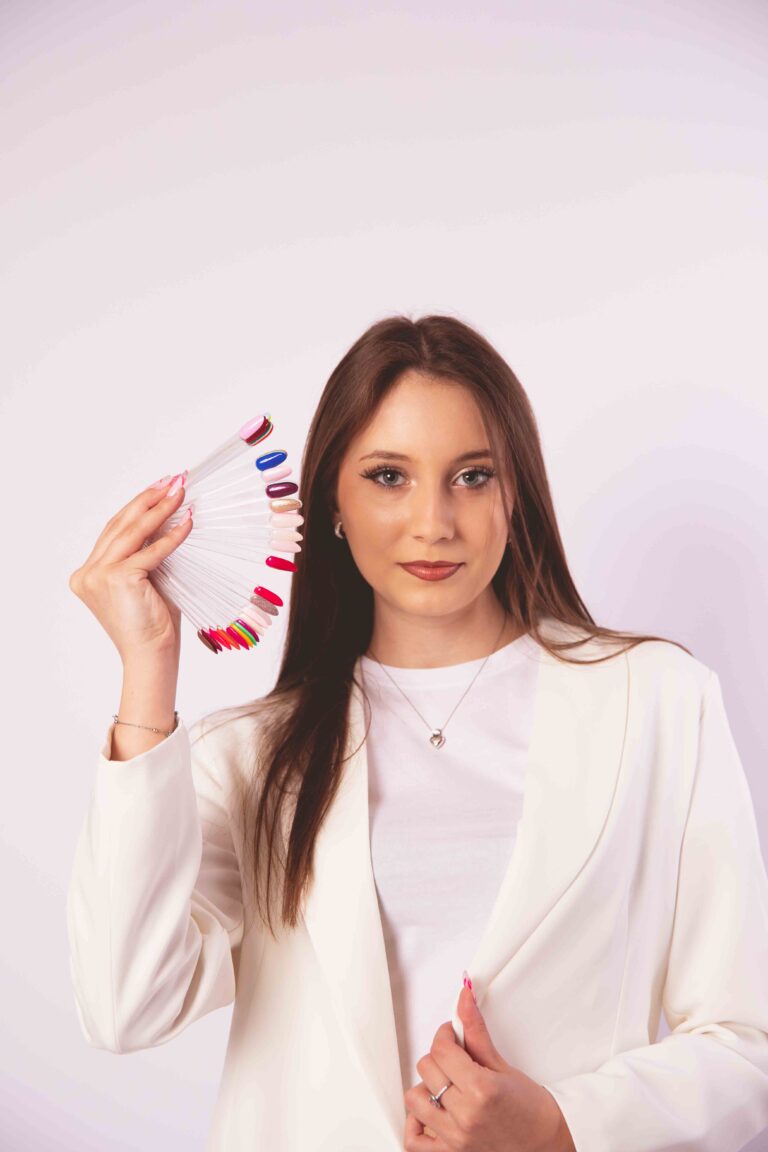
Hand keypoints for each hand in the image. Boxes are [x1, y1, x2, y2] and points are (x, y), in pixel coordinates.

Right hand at [68, 475, 191, 663]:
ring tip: (180, 492)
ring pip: (132, 533)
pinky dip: (172, 535)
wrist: (152, 655)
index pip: (114, 530)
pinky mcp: (117, 578)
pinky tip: (188, 521)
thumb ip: (149, 551)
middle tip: (171, 480)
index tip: (158, 487)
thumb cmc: (153, 623)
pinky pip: (151, 551)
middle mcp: (87, 573)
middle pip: (120, 525)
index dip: (137, 506)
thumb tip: (169, 515)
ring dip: (159, 509)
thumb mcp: (149, 578)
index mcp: (88, 574)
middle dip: (148, 499)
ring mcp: (98, 575)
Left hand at [403, 982, 574, 1150]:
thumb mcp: (504, 1067)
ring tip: (445, 1084)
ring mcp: (455, 1138)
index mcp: (480, 1090)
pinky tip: (431, 1110)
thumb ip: (476, 1034)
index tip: (454, 1033)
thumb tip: (464, 1001)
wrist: (544, 1146)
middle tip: (455, 1056)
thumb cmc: (532, 1112)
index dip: (446, 1034)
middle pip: (426, 1068)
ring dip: (426, 1086)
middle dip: (439, 1055)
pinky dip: (415, 1123)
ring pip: (414, 1099)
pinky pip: (413, 1140)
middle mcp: (465, 1116)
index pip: (441, 1049)